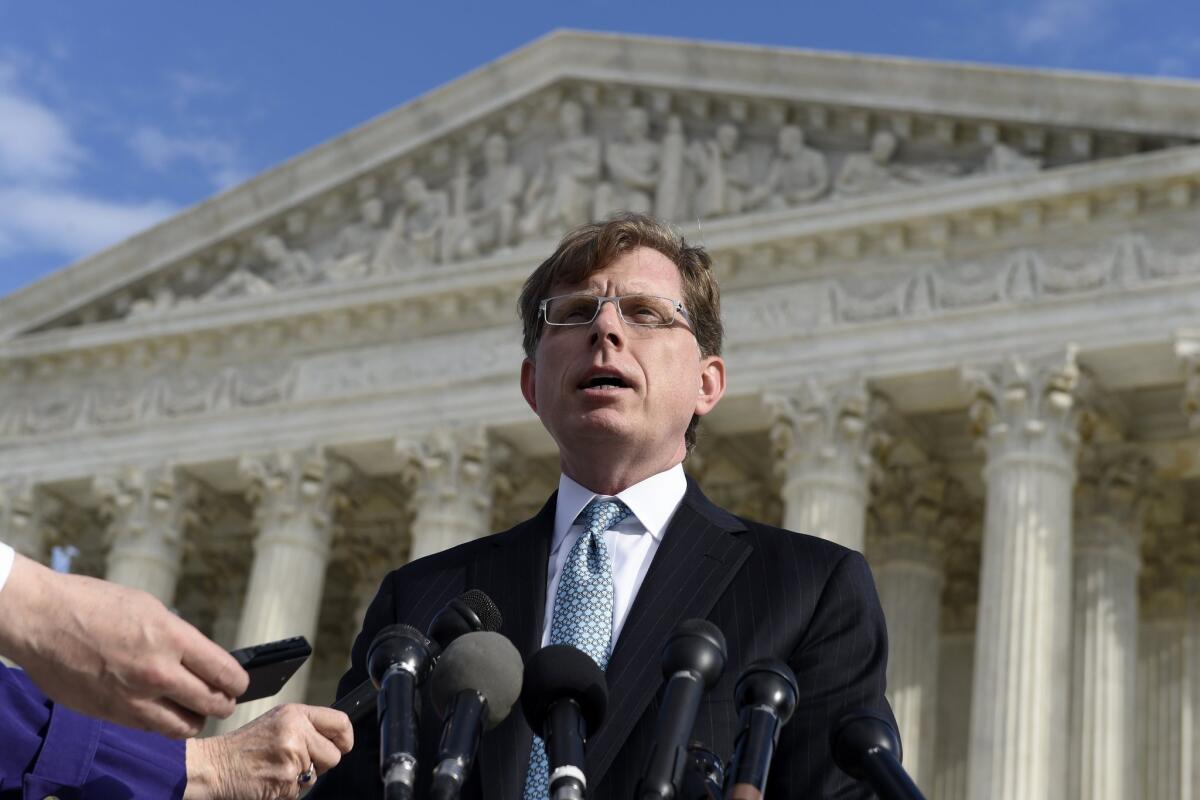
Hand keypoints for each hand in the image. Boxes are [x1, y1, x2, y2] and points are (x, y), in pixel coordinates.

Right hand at [0, 554, 248, 736]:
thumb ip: (180, 639)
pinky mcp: (110, 713)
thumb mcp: (151, 610)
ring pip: (184, 726)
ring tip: (196, 711)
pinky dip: (164, 724)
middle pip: (211, 703)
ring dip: (195, 720)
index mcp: (172, 638)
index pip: (224, 672)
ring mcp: (132, 697)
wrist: (42, 620)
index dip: (238, 682)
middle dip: (223, 703)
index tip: (240, 684)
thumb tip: (202, 661)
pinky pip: (151, 728)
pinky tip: (165, 712)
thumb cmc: (96, 605)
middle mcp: (157, 672)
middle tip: (224, 700)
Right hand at [184, 704, 353, 799]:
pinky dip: (287, 791)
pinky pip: (299, 792)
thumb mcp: (277, 722)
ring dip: (301, 779)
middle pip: (334, 756)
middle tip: (295, 762)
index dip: (345, 739)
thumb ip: (306, 727)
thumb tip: (337, 738)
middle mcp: (296, 732)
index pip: (341, 722)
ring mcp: (292, 757)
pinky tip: (270, 780)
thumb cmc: (244, 747)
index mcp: (296, 714)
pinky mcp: (286, 781)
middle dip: (320, 764)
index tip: (341, 746)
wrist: (214, 766)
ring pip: (316, 777)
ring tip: (277, 769)